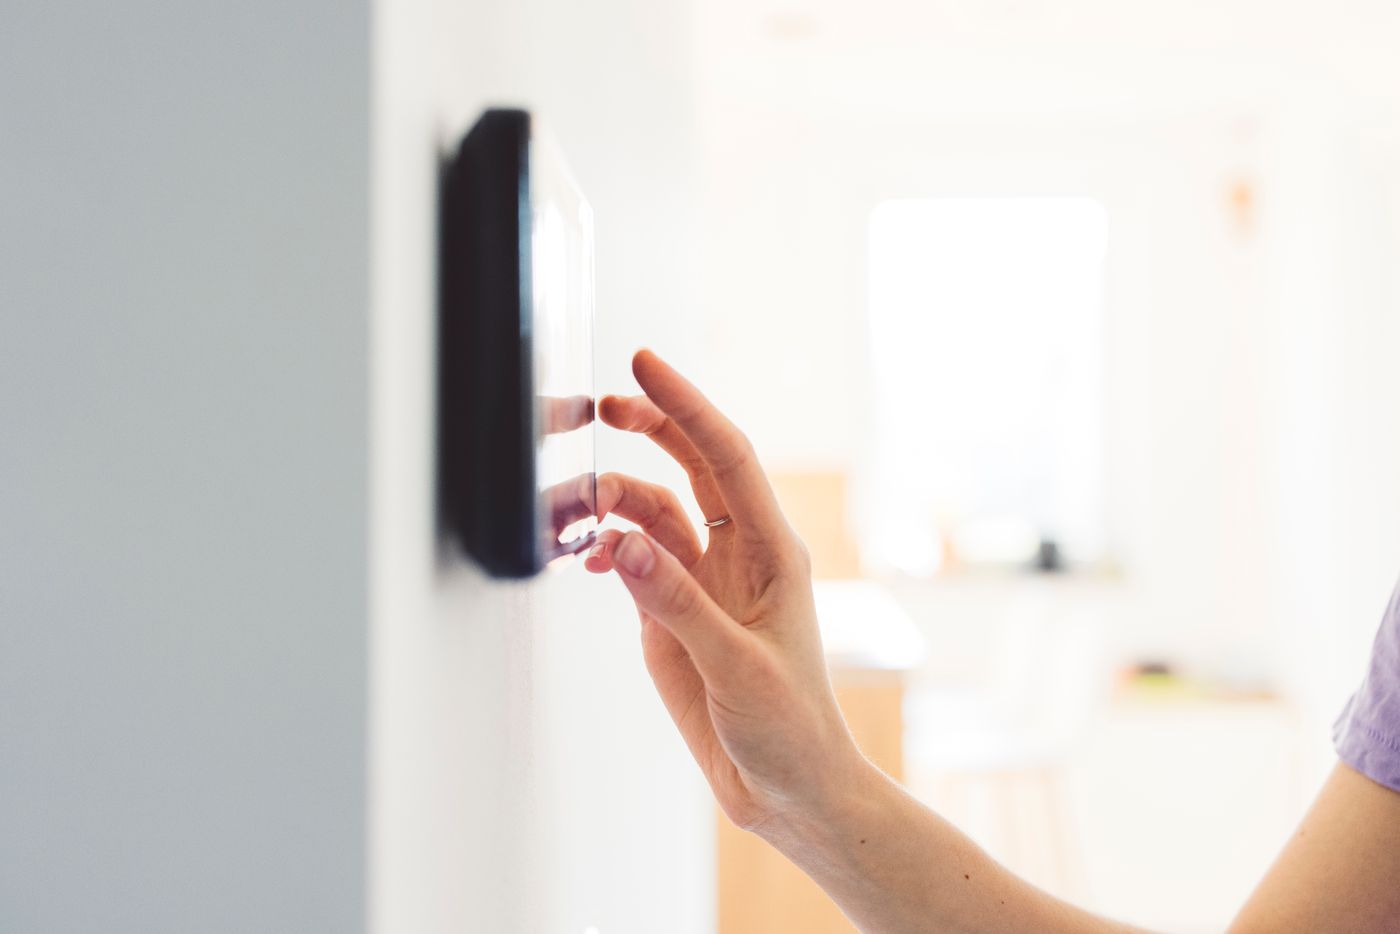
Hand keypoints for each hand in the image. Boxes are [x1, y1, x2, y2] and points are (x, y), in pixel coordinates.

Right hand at [585, 349, 867, 831]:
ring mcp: (703, 581)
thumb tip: (620, 541)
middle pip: (692, 465)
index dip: (686, 407)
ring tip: (578, 509)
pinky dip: (606, 548)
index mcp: (771, 551)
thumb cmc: (790, 727)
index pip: (726, 457)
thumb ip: (676, 604)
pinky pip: (633, 559)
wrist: (788, 788)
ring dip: (616, 501)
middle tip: (603, 403)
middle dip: (651, 427)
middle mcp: (737, 554)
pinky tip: (588, 557)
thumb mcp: (736, 666)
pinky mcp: (673, 612)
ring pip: (654, 512)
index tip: (644, 366)